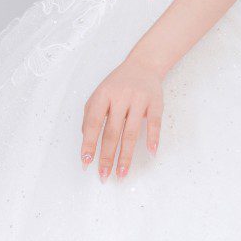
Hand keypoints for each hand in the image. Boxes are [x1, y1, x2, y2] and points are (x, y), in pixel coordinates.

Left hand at [80, 53, 164, 180]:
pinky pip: (154, 123)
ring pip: (131, 132)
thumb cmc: (118, 84)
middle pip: (112, 132)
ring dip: (126, 155)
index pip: (94, 123)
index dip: (89, 143)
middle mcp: (120, 96)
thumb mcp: (99, 94)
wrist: (143, 65)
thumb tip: (86, 140)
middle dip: (107, 157)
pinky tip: (151, 152)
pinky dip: (153, 138)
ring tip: (122, 173)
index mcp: (103, 95)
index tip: (87, 161)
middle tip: (104, 175)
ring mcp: (138, 99)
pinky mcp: (155, 102)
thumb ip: (91, 115)